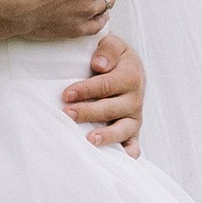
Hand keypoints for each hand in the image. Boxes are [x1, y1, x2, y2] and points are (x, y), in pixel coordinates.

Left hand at [61, 33, 143, 155]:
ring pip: (123, 129)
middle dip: (88, 112)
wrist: (128, 68)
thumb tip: (99, 65)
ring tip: (89, 140)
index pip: (106, 85)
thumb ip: (108, 49)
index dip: (86, 90)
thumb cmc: (114, 57)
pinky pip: (133, 144)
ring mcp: (134, 117)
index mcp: (130, 76)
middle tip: (68, 114)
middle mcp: (135, 99)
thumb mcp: (114, 44)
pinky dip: (129, 153)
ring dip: (106, 136)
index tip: (66, 94)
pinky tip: (120, 159)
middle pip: (111, 108)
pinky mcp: (133, 131)